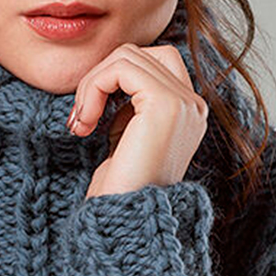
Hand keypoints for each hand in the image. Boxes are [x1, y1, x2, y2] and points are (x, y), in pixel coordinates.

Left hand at [66, 42, 207, 196]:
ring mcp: (185, 103)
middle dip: (100, 77)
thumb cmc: (119, 190)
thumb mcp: (125, 137)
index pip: (152, 62)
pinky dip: (93, 87)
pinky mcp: (165, 104)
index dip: (113, 78)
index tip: (89, 115)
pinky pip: (120, 68)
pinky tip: (85, 122)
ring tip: (81, 121)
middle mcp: (194, 105)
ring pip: (126, 56)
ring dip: (91, 84)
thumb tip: (109, 73)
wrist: (124, 222)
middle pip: (139, 53)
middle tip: (81, 116)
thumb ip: (127, 105)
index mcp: (189, 112)